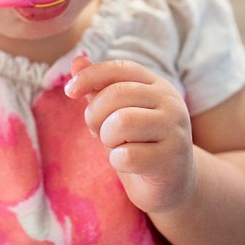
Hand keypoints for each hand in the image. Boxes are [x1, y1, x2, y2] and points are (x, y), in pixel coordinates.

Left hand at [64, 55, 194, 213]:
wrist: (172, 184)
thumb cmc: (139, 143)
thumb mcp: (118, 112)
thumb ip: (100, 87)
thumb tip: (76, 60)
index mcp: (157, 85)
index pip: (120, 68)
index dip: (90, 76)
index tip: (69, 91)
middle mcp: (171, 102)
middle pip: (116, 95)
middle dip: (95, 115)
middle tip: (97, 132)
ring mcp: (175, 130)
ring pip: (122, 122)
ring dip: (108, 138)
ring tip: (116, 146)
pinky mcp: (172, 159)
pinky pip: (128, 155)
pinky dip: (117, 161)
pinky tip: (128, 164)